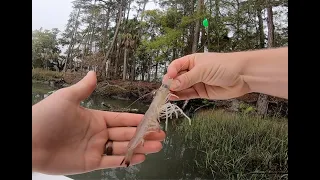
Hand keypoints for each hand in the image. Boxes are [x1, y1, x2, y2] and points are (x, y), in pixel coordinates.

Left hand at [32, 71, 164, 174]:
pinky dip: (127, 161)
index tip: (150, 120)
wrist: (28, 141)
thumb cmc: (45, 117)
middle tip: (160, 135)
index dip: (136, 120)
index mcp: (95, 118)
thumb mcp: (66, 98)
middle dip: (144, 135)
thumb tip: (93, 73)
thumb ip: (84, 88)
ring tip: (157, 146)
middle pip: (126, 135)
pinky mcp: (90, 163)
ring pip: (123, 149)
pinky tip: (140, 157)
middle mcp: (98, 134)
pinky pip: (112, 162)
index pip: (121, 119)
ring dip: (140, 147)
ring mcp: (95, 149)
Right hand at [164, 53, 249, 99]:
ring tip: (167, 96)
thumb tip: (173, 85)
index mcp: (192, 61)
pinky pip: (188, 94)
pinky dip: (181, 96)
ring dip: (174, 91)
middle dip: (170, 84)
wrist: (242, 75)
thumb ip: (187, 78)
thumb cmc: (224, 65)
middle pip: (177, 78)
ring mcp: (197, 82)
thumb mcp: (203, 69)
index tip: (169, 78)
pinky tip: (174, 98)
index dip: (171, 72)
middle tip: (165, 90)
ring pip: (181, 87)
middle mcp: (192, 71)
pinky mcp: (202, 92)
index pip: (176, 66)